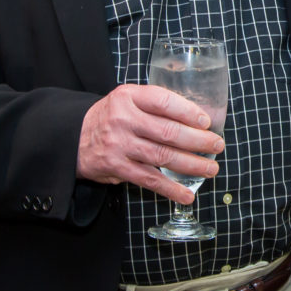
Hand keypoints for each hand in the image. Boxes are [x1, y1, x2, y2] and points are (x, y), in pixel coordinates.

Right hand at [76, 84, 223, 203]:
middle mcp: (124, 119)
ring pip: (163, 156)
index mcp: (128, 96)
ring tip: (210, 168)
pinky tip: (187, 194)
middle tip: (217, 146)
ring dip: (191, 164)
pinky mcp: (118, 168)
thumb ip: (154, 104)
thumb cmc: (110, 116)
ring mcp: (120, 145)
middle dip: (198, 141)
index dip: (188, 112)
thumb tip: (194, 119)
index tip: (206, 122)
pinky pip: (149, 180)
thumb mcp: (127, 98)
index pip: (163, 101)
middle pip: (168, 131)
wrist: (74, 137)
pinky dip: (171, 189)